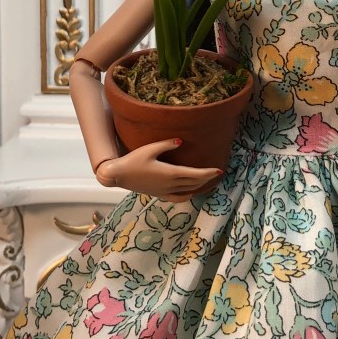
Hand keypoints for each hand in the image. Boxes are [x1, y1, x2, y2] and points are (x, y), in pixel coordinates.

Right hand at [95, 138, 222, 202]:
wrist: (118, 175)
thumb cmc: (133, 160)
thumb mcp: (150, 149)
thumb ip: (167, 144)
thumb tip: (181, 141)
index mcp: (170, 173)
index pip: (195, 174)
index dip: (208, 173)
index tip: (219, 170)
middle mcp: (170, 184)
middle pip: (194, 182)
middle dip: (207, 178)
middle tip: (217, 173)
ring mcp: (165, 191)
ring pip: (187, 189)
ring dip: (199, 185)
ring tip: (208, 180)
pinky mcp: (159, 194)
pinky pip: (177, 198)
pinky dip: (187, 196)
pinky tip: (191, 193)